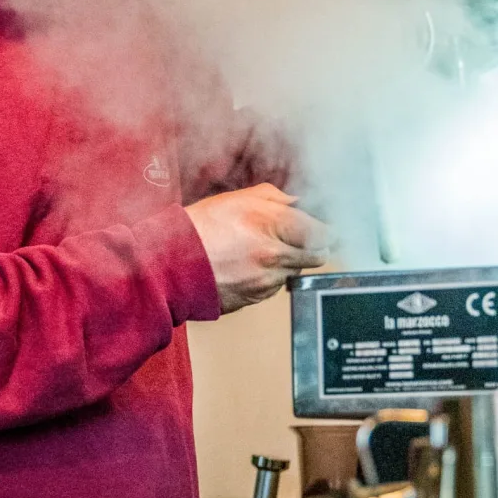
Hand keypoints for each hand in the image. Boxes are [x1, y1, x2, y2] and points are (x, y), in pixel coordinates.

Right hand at [184, 183, 328, 312]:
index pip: (324, 233)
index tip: (324, 227)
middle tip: (298, 238)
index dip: (327, 229)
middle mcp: (275, 257)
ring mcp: (266, 282)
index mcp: (274, 226)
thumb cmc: (198, 229)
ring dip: (287, 262)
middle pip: (317, 256)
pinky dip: (267, 277)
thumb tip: (296, 202)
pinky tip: (246, 265)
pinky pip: (273, 287)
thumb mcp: (237, 199)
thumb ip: (274, 197)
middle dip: (311, 246)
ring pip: (294, 271)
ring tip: (258, 250)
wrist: (170, 265)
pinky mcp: (254, 299)